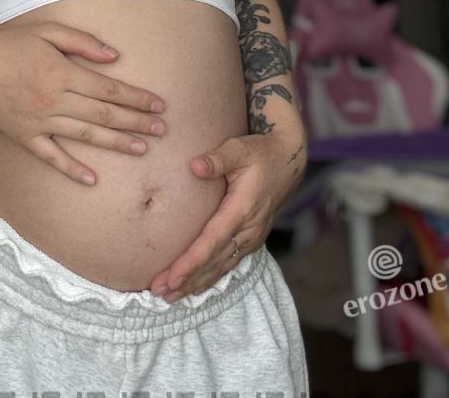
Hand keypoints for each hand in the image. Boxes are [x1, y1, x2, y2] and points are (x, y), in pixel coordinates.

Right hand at [0, 20, 166, 185]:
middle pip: (104, 115)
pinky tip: (93, 180)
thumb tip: (114, 57)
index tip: (158, 105)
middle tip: (161, 130)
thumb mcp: (48, 31)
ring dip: (116, 143)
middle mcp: (55, 100)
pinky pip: (52, 157)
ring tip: (142, 149)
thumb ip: (83, 43)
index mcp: (63, 73)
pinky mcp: (25, 137)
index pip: (109, 90)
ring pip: (86, 136)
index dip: (136, 98)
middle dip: (136, 122)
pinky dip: (72, 169)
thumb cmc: (11, 44)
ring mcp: (40, 122)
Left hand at [149, 129, 306, 302]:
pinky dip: (211, 277)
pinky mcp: (252, 238)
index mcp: (243, 209)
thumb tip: (194, 166)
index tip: (171, 277)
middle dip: (187, 279)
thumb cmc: (260, 152)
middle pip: (214, 261)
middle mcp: (249, 229)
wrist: (288, 161)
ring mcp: (253, 236)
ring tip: (170, 298)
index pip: (212, 241)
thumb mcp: (239, 149)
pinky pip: (229, 263)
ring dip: (196, 283)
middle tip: (160, 293)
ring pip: (222, 267)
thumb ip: (218, 158)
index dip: (191, 262)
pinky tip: (194, 287)